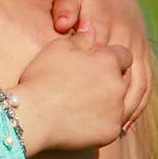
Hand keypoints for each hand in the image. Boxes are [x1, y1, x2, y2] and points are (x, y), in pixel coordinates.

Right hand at [13, 27, 131, 154]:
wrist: (33, 116)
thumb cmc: (42, 78)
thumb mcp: (58, 49)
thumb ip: (81, 38)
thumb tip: (91, 26)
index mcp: (108, 61)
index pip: (123, 55)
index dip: (110, 59)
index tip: (97, 65)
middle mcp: (118, 85)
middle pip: (123, 80)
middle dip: (111, 81)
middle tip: (88, 86)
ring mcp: (117, 110)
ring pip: (120, 104)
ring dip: (108, 103)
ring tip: (85, 105)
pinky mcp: (111, 131)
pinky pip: (112, 126)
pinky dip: (102, 124)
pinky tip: (84, 122)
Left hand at [51, 0, 150, 127]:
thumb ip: (66, 8)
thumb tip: (63, 25)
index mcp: (108, 27)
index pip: (102, 62)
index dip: (92, 86)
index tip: (79, 109)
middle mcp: (127, 40)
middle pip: (124, 78)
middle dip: (112, 104)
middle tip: (96, 127)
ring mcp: (139, 47)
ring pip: (139, 84)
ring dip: (129, 109)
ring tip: (113, 130)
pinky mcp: (143, 53)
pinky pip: (147, 83)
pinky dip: (139, 104)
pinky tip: (126, 122)